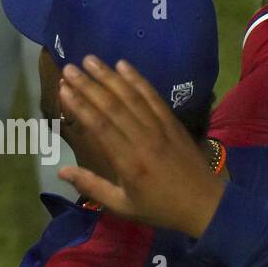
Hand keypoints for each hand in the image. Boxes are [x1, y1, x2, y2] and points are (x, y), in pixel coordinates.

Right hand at [57, 57, 225, 239]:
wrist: (206, 205)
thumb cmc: (160, 207)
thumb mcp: (123, 206)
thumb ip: (91, 186)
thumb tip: (61, 171)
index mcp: (128, 162)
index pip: (100, 127)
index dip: (80, 106)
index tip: (63, 89)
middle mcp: (142, 139)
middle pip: (112, 106)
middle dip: (88, 85)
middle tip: (69, 68)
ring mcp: (159, 128)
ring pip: (131, 96)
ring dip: (109, 76)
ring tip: (89, 59)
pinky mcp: (172, 122)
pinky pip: (153, 97)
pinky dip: (138, 79)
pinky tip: (123, 65)